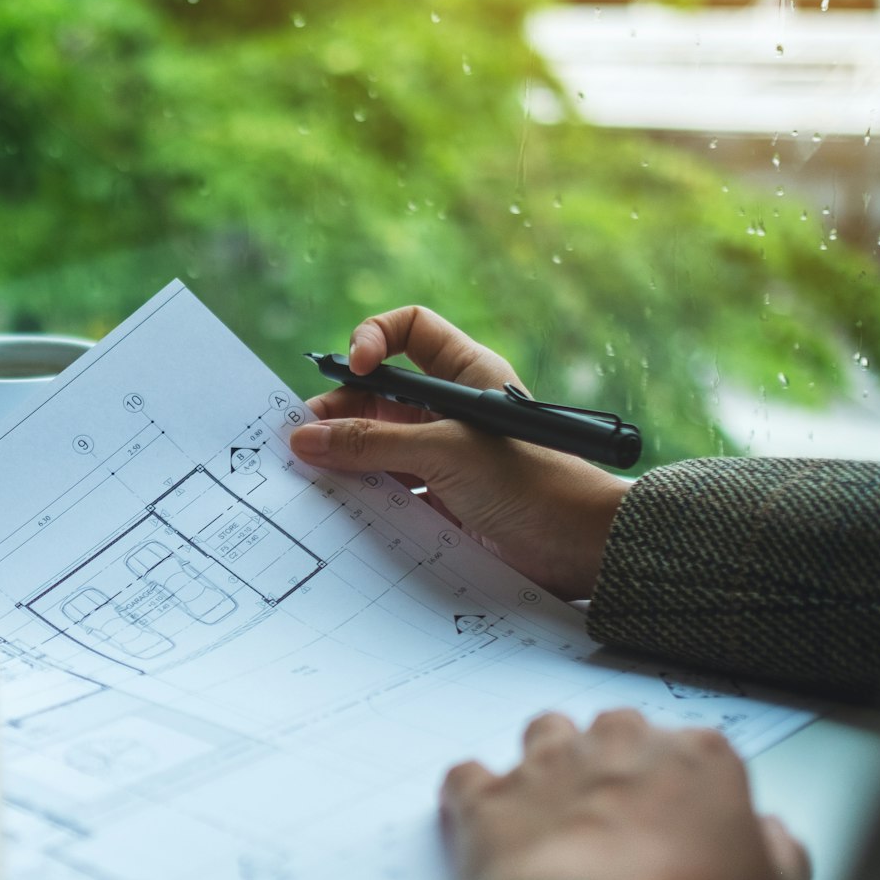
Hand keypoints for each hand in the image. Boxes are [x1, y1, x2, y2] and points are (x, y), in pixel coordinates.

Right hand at [290, 306, 629, 600]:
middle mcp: (450, 408)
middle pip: (377, 393)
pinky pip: (385, 489)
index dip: (375, 337)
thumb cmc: (529, 483)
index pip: (409, 330)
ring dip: (343, 459)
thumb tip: (303, 437)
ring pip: (376, 445)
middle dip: (338, 410)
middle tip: (301, 440)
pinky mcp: (437, 499)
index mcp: (465, 374)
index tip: (355, 368)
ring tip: (308, 476)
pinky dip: (359, 496)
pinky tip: (337, 509)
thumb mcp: (445, 454)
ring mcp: (442, 456)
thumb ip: (371, 444)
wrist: (578, 549)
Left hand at [441, 710, 812, 879]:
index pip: (696, 750)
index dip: (684, 791)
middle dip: (616, 765)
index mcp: (700, 759)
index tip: (680, 826)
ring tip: (553, 818)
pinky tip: (484, 831)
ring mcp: (547, 766)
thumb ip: (778, 856)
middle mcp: (619, 745)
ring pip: (544, 733)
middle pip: (617, 731)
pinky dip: (474, 798)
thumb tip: (769, 838)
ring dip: (548, 765)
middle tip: (617, 823)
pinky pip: (468, 777)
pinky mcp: (486, 798)